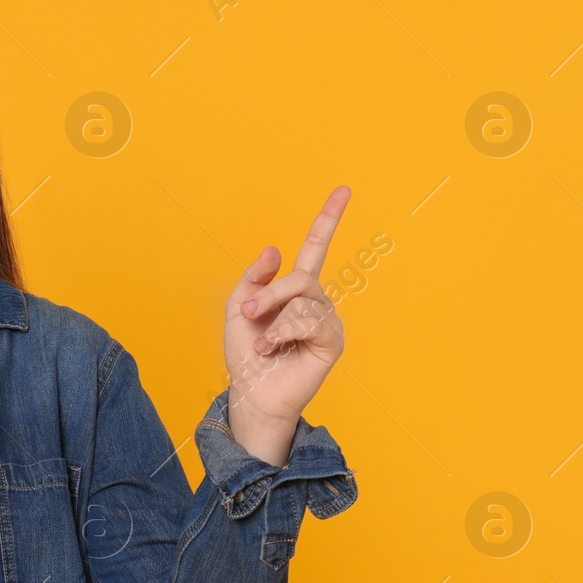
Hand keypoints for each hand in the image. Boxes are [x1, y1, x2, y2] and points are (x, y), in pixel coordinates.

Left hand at [223, 186, 350, 453]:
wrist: (252, 393)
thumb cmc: (246, 355)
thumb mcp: (238, 309)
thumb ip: (254, 278)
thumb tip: (275, 249)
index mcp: (296, 289)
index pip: (315, 247)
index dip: (329, 218)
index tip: (344, 189)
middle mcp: (317, 300)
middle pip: (301, 276)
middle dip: (268, 294)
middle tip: (246, 315)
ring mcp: (327, 320)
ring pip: (303, 297)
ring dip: (273, 317)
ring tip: (262, 342)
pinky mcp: (332, 341)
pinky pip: (310, 319)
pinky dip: (284, 331)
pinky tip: (274, 348)